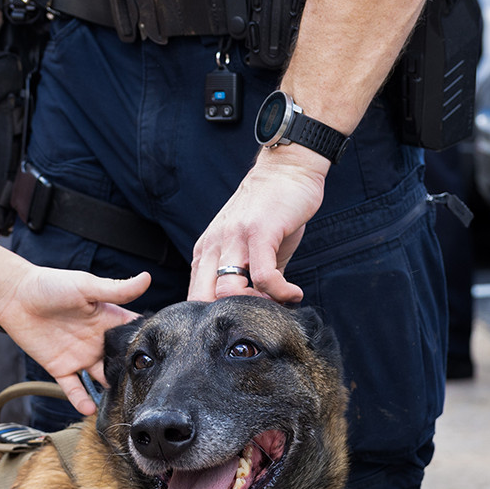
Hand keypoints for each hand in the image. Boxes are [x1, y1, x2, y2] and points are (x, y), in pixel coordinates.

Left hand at [0, 269, 152, 414]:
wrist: (14, 294)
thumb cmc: (51, 284)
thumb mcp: (87, 285)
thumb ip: (117, 289)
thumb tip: (147, 278)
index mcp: (108, 321)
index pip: (134, 337)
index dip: (147, 347)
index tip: (164, 360)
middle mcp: (97, 341)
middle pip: (121, 364)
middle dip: (132, 376)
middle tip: (147, 390)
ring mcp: (80, 357)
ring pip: (101, 381)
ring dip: (111, 393)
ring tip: (124, 405)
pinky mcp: (60, 368)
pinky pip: (74, 389)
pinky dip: (82, 400)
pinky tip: (90, 409)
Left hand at [188, 144, 329, 303]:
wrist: (286, 168)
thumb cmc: (271, 209)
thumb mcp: (251, 248)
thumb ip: (250, 278)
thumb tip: (260, 310)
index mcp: (206, 251)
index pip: (195, 297)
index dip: (216, 318)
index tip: (242, 320)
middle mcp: (214, 245)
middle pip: (203, 299)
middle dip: (229, 317)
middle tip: (257, 316)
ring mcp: (234, 237)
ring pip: (227, 290)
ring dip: (254, 306)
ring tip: (277, 303)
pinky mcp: (259, 232)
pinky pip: (264, 276)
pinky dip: (280, 292)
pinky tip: (294, 293)